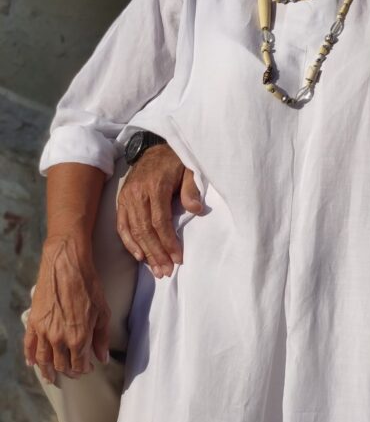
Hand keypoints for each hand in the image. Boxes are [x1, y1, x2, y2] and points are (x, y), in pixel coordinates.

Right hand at [24, 231, 109, 383]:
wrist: (66, 263)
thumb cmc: (88, 284)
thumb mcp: (102, 311)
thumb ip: (102, 337)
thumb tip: (103, 358)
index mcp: (78, 338)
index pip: (79, 364)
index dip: (84, 369)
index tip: (89, 368)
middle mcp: (59, 338)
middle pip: (61, 365)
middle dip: (69, 371)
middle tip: (74, 371)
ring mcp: (43, 331)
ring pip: (44, 360)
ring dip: (48, 371)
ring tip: (52, 377)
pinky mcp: (33, 321)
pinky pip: (29, 345)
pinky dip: (30, 357)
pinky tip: (33, 363)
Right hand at [116, 144, 203, 276]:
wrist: (153, 149)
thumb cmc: (175, 162)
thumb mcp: (189, 170)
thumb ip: (191, 189)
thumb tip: (196, 210)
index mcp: (155, 186)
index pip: (160, 221)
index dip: (168, 242)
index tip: (178, 258)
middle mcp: (137, 194)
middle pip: (145, 230)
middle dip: (156, 253)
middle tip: (166, 271)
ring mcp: (126, 198)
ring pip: (133, 231)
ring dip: (145, 252)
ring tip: (156, 270)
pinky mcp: (121, 201)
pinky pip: (122, 226)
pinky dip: (129, 243)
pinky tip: (139, 257)